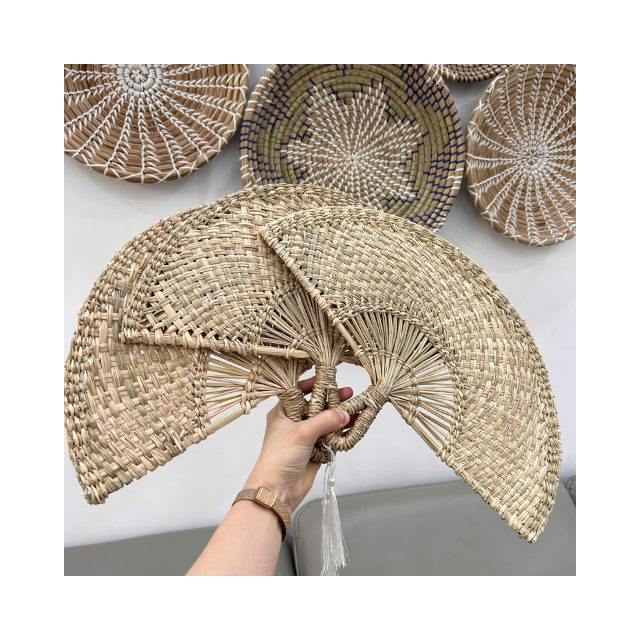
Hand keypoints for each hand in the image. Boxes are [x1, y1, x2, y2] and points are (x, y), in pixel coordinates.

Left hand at [243, 376, 354, 512]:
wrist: (277, 490)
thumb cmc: (278, 458)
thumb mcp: (302, 433)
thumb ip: (324, 421)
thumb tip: (343, 414)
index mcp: (283, 413)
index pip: (298, 393)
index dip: (313, 385)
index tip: (328, 379)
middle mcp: (293, 423)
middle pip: (316, 408)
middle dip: (332, 402)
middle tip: (349, 393)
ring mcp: (304, 438)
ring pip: (325, 424)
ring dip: (339, 419)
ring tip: (356, 410)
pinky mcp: (314, 452)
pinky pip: (330, 439)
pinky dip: (340, 435)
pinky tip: (353, 428)